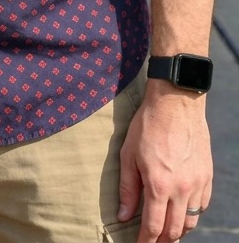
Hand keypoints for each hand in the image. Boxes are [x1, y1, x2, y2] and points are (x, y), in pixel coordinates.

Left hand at [118, 87, 211, 241]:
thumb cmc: (147, 126)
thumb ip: (128, 188)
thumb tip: (124, 216)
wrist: (175, 103)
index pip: (154, 227)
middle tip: (152, 242)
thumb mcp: (128, 154)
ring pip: (191, 221)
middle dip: (163, 241)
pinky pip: (202, 206)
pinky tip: (182, 212)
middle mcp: (181, 189)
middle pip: (175, 230)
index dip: (146, 241)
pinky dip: (192, 214)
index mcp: (159, 185)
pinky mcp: (207, 176)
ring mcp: (197, 184)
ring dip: (179, 230)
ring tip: (167, 232)